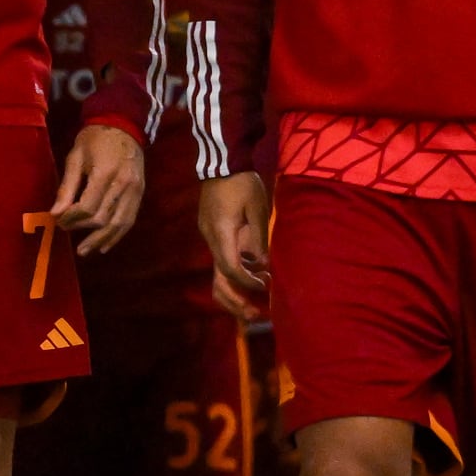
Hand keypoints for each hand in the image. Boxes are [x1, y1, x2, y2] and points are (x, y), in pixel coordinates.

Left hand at [51, 123, 146, 255]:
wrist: (123, 125)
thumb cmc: (94, 139)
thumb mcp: (75, 157)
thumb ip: (66, 187)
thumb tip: (55, 214)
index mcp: (105, 173)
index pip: (87, 207)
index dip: (71, 218)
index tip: (58, 220)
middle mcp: (123, 184)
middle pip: (102, 217)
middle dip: (82, 228)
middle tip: (66, 230)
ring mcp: (135, 191)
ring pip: (118, 224)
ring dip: (100, 240)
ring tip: (85, 251)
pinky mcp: (140, 194)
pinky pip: (129, 220)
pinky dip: (117, 235)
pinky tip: (105, 246)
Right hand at [198, 172, 270, 315]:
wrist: (222, 161)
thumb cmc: (242, 183)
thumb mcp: (257, 210)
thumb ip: (259, 240)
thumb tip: (262, 266)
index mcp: (221, 235)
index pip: (231, 271)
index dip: (248, 284)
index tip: (266, 286)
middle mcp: (211, 240)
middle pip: (218, 281)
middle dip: (235, 302)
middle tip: (255, 314)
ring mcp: (209, 236)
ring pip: (217, 274)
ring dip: (235, 291)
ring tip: (254, 303)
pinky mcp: (211, 231)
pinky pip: (221, 260)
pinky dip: (235, 274)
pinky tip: (252, 275)